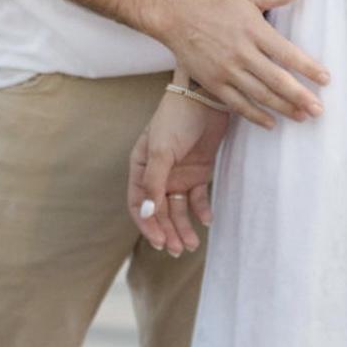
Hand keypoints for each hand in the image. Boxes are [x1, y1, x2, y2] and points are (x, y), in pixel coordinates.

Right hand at [129, 91, 229, 254]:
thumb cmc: (177, 118)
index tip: (160, 242)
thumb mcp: (162, 150)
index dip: (148, 224)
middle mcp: (158, 174)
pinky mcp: (200, 170)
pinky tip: (207, 220)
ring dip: (183, 227)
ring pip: (178, 208)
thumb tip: (148, 212)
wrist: (207, 96)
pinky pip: (198, 197)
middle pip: (160, 210)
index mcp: (141, 167)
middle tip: (178, 250)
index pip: (139, 204)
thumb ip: (154, 182)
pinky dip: (201, 210)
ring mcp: (179, 173)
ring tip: (191, 244)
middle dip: (167, 231)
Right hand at [164, 0, 329, 129]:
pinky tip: (271, 123)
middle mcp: (241, 52)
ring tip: (303, 117)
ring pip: (259, 95)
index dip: (308, 67)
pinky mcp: (212, 83)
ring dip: (283, 108)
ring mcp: (226, 70)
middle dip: (300, 96)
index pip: (287, 53)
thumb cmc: (214, 3)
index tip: (326, 78)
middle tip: (319, 109)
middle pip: (276, 79)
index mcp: (254, 30)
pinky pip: (237, 104)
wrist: (175, 15)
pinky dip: (255, 116)